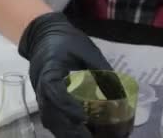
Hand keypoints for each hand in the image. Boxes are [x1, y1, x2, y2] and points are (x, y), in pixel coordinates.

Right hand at [18, 12, 117, 137]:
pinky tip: (82, 132)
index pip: (55, 94)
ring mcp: (40, 96)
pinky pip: (51, 120)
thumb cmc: (66, 40)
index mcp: (49, 72)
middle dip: (72, 130)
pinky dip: (65, 130)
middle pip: (51, 115)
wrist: (43, 35)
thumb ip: (103, 72)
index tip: (85, 118)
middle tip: (93, 136)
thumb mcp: (87, 51)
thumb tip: (121, 95)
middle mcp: (41, 88)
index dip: (69, 107)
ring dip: (68, 133)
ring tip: (91, 136)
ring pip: (50, 122)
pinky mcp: (44, 101)